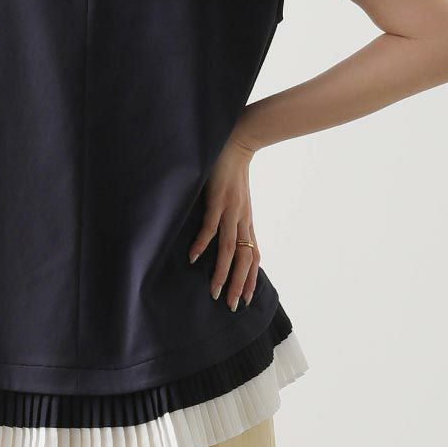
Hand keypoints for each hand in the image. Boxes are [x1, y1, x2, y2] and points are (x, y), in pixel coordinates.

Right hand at [189, 135, 261, 309]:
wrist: (238, 140)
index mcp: (246, 222)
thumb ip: (230, 217)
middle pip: (244, 260)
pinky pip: (211, 226)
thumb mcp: (235, 199)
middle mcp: (242, 220)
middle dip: (237, 285)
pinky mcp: (218, 200)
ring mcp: (231, 210)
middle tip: (231, 306)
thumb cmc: (232, 170)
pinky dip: (203, 243)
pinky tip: (194, 258)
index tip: (244, 299)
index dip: (250, 279)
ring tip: (214, 291)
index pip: (253, 257)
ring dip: (222, 272)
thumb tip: (220, 236)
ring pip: (229, 249)